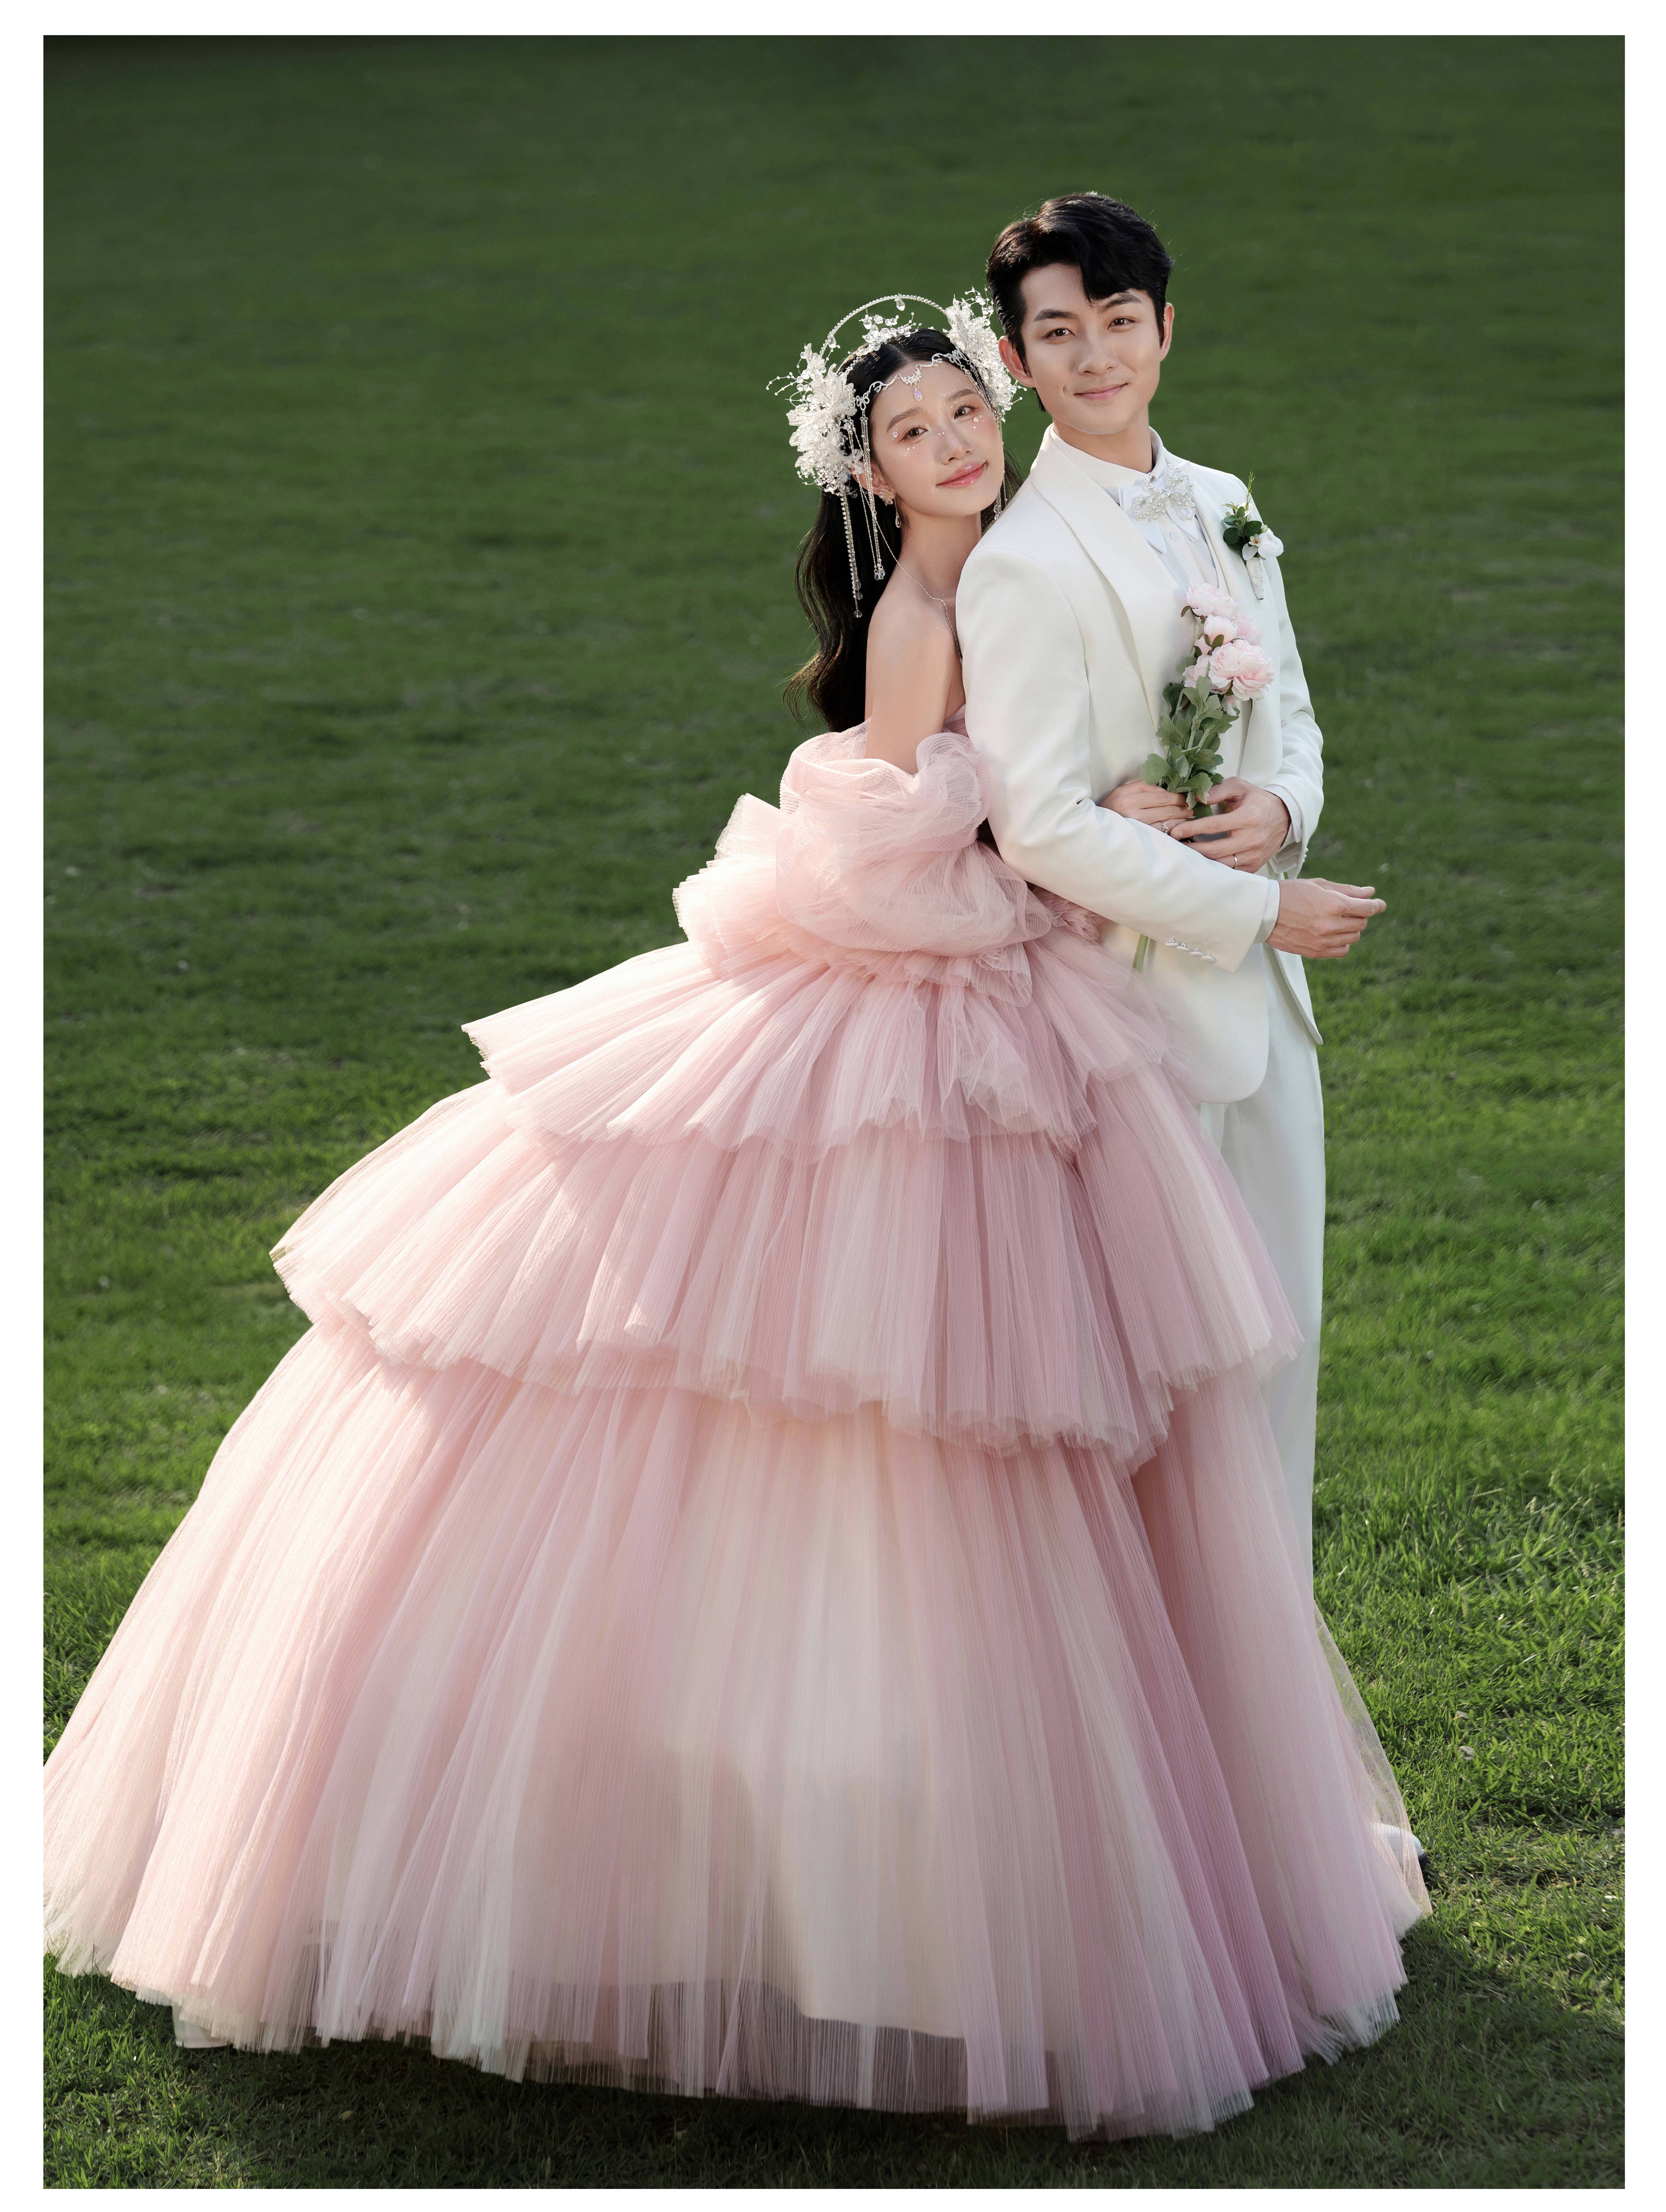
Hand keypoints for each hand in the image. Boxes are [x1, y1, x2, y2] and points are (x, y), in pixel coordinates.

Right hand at [1100, 778, 1192, 829]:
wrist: (1094, 831)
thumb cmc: (1111, 809)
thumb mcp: (1121, 792)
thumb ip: (1142, 786)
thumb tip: (1166, 789)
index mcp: (1127, 797)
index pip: (1161, 795)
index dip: (1177, 796)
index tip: (1185, 796)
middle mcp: (1132, 812)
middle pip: (1166, 807)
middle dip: (1182, 806)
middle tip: (1191, 806)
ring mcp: (1137, 828)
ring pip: (1167, 821)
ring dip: (1181, 818)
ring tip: (1188, 815)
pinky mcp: (1140, 839)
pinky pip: (1162, 834)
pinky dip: (1173, 830)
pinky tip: (1178, 827)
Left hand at [1166, 779, 1290, 872]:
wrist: (1285, 818)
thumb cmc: (1258, 801)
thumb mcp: (1241, 787)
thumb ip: (1219, 789)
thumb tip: (1197, 796)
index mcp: (1248, 818)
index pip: (1214, 826)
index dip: (1192, 829)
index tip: (1175, 831)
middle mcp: (1252, 839)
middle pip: (1214, 849)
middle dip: (1191, 849)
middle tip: (1174, 845)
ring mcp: (1253, 855)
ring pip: (1221, 864)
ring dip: (1199, 861)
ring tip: (1183, 854)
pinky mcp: (1254, 866)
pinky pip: (1230, 872)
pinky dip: (1214, 869)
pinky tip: (1200, 863)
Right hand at [1266, 877, 1385, 958]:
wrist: (1263, 911)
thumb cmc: (1289, 894)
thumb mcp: (1319, 885)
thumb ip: (1347, 890)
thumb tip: (1370, 893)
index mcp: (1333, 904)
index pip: (1367, 908)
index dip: (1376, 905)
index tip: (1379, 904)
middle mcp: (1330, 924)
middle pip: (1361, 923)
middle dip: (1358, 915)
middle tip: (1347, 909)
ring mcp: (1323, 940)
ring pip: (1353, 938)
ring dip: (1350, 929)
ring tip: (1335, 920)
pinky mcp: (1315, 952)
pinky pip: (1341, 951)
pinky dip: (1342, 943)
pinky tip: (1332, 934)